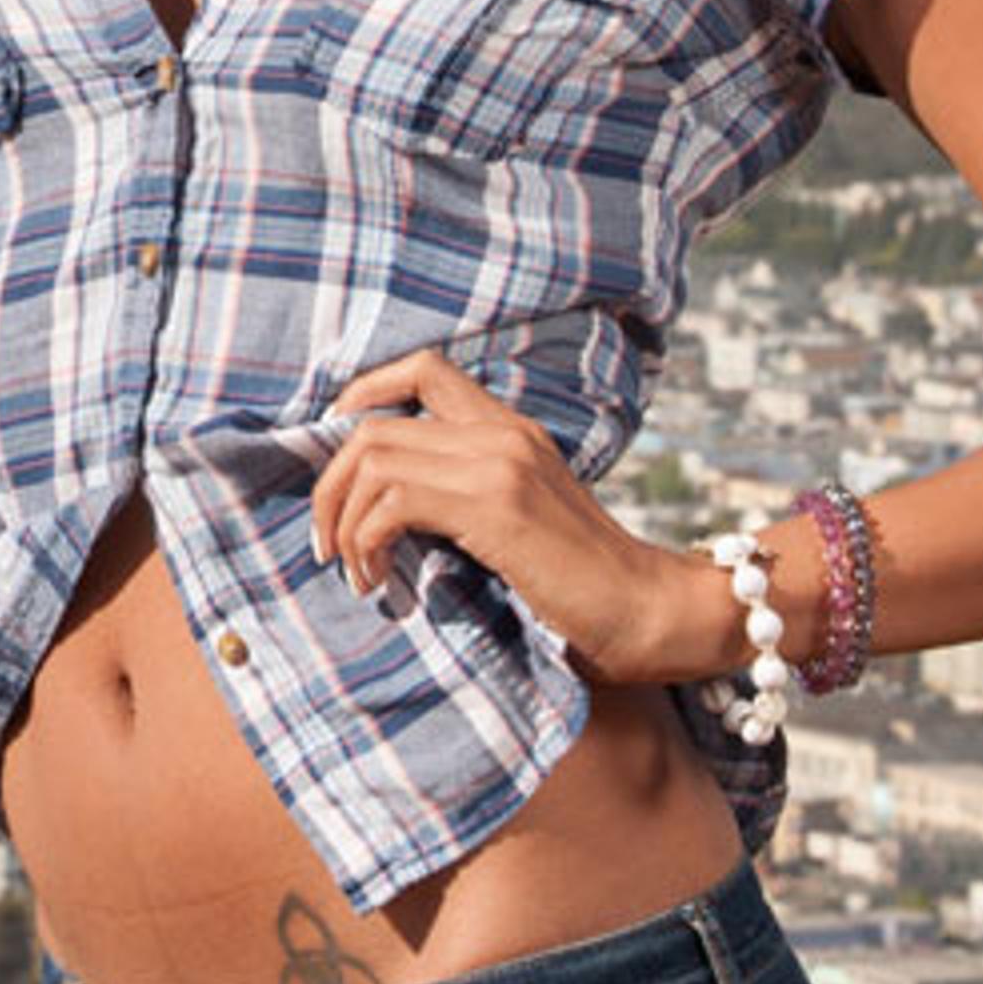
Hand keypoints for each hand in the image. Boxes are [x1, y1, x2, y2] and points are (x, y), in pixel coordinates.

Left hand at [308, 347, 717, 686]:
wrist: (653, 613)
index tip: (338, 468)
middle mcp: (503, 433)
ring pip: (372, 456)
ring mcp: (501, 464)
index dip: (359, 398)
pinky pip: (394, 501)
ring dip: (343, 518)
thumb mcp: (519, 525)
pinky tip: (379, 581)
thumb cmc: (584, 588)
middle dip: (329, 484)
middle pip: (371, 421)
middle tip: (329, 544)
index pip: (420, 370)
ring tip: (356, 571)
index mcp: (510, 430)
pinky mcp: (499, 506)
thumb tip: (383, 514)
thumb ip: (465, 500)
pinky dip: (367, 541)